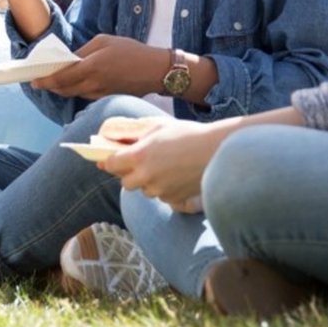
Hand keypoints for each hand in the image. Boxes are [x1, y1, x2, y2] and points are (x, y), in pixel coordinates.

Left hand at [33, 34, 166, 100]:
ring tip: (54, 80)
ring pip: (74, 93)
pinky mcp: (107, 97)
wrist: (156, 71)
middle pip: (64, 89)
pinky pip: (85, 95)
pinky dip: (75, 90)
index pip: (62, 78)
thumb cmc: (131, 51)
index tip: (34, 81)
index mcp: (92, 68)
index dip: (46, 81)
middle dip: (50, 86)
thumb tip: (69, 60)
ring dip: (62, 88)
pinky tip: (73, 82)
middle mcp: (94, 84)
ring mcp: (101, 93)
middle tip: (40, 80)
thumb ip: (83, 51)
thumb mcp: (104, 41)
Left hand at [99, 119, 232, 212]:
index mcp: (138, 157)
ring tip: (164, 167)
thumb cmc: (188, 134)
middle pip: (126, 182)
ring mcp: (160, 191)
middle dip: (129, 174)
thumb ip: (135, 135)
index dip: (109, 162)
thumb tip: (117, 138)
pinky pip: (163, 196)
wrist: (218, 151)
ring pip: (145, 190)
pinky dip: (165, 189)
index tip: (108, 159)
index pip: (112, 165)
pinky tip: (176, 176)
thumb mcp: (157, 127)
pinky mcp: (175, 199)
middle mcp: (146, 177)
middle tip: (138, 164)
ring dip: (148, 182)